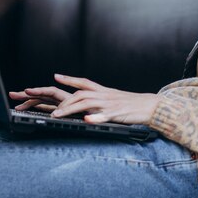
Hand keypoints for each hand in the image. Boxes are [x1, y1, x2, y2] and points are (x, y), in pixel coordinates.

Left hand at [11, 74, 160, 124]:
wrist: (151, 106)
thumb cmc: (132, 105)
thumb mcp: (114, 100)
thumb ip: (100, 101)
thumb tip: (88, 106)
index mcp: (103, 91)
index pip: (83, 82)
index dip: (69, 79)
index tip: (55, 76)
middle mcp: (104, 95)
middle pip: (79, 94)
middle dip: (61, 100)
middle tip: (47, 106)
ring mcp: (109, 104)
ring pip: (86, 103)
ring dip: (70, 109)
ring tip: (56, 116)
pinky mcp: (116, 114)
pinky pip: (103, 116)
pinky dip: (94, 118)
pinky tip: (85, 120)